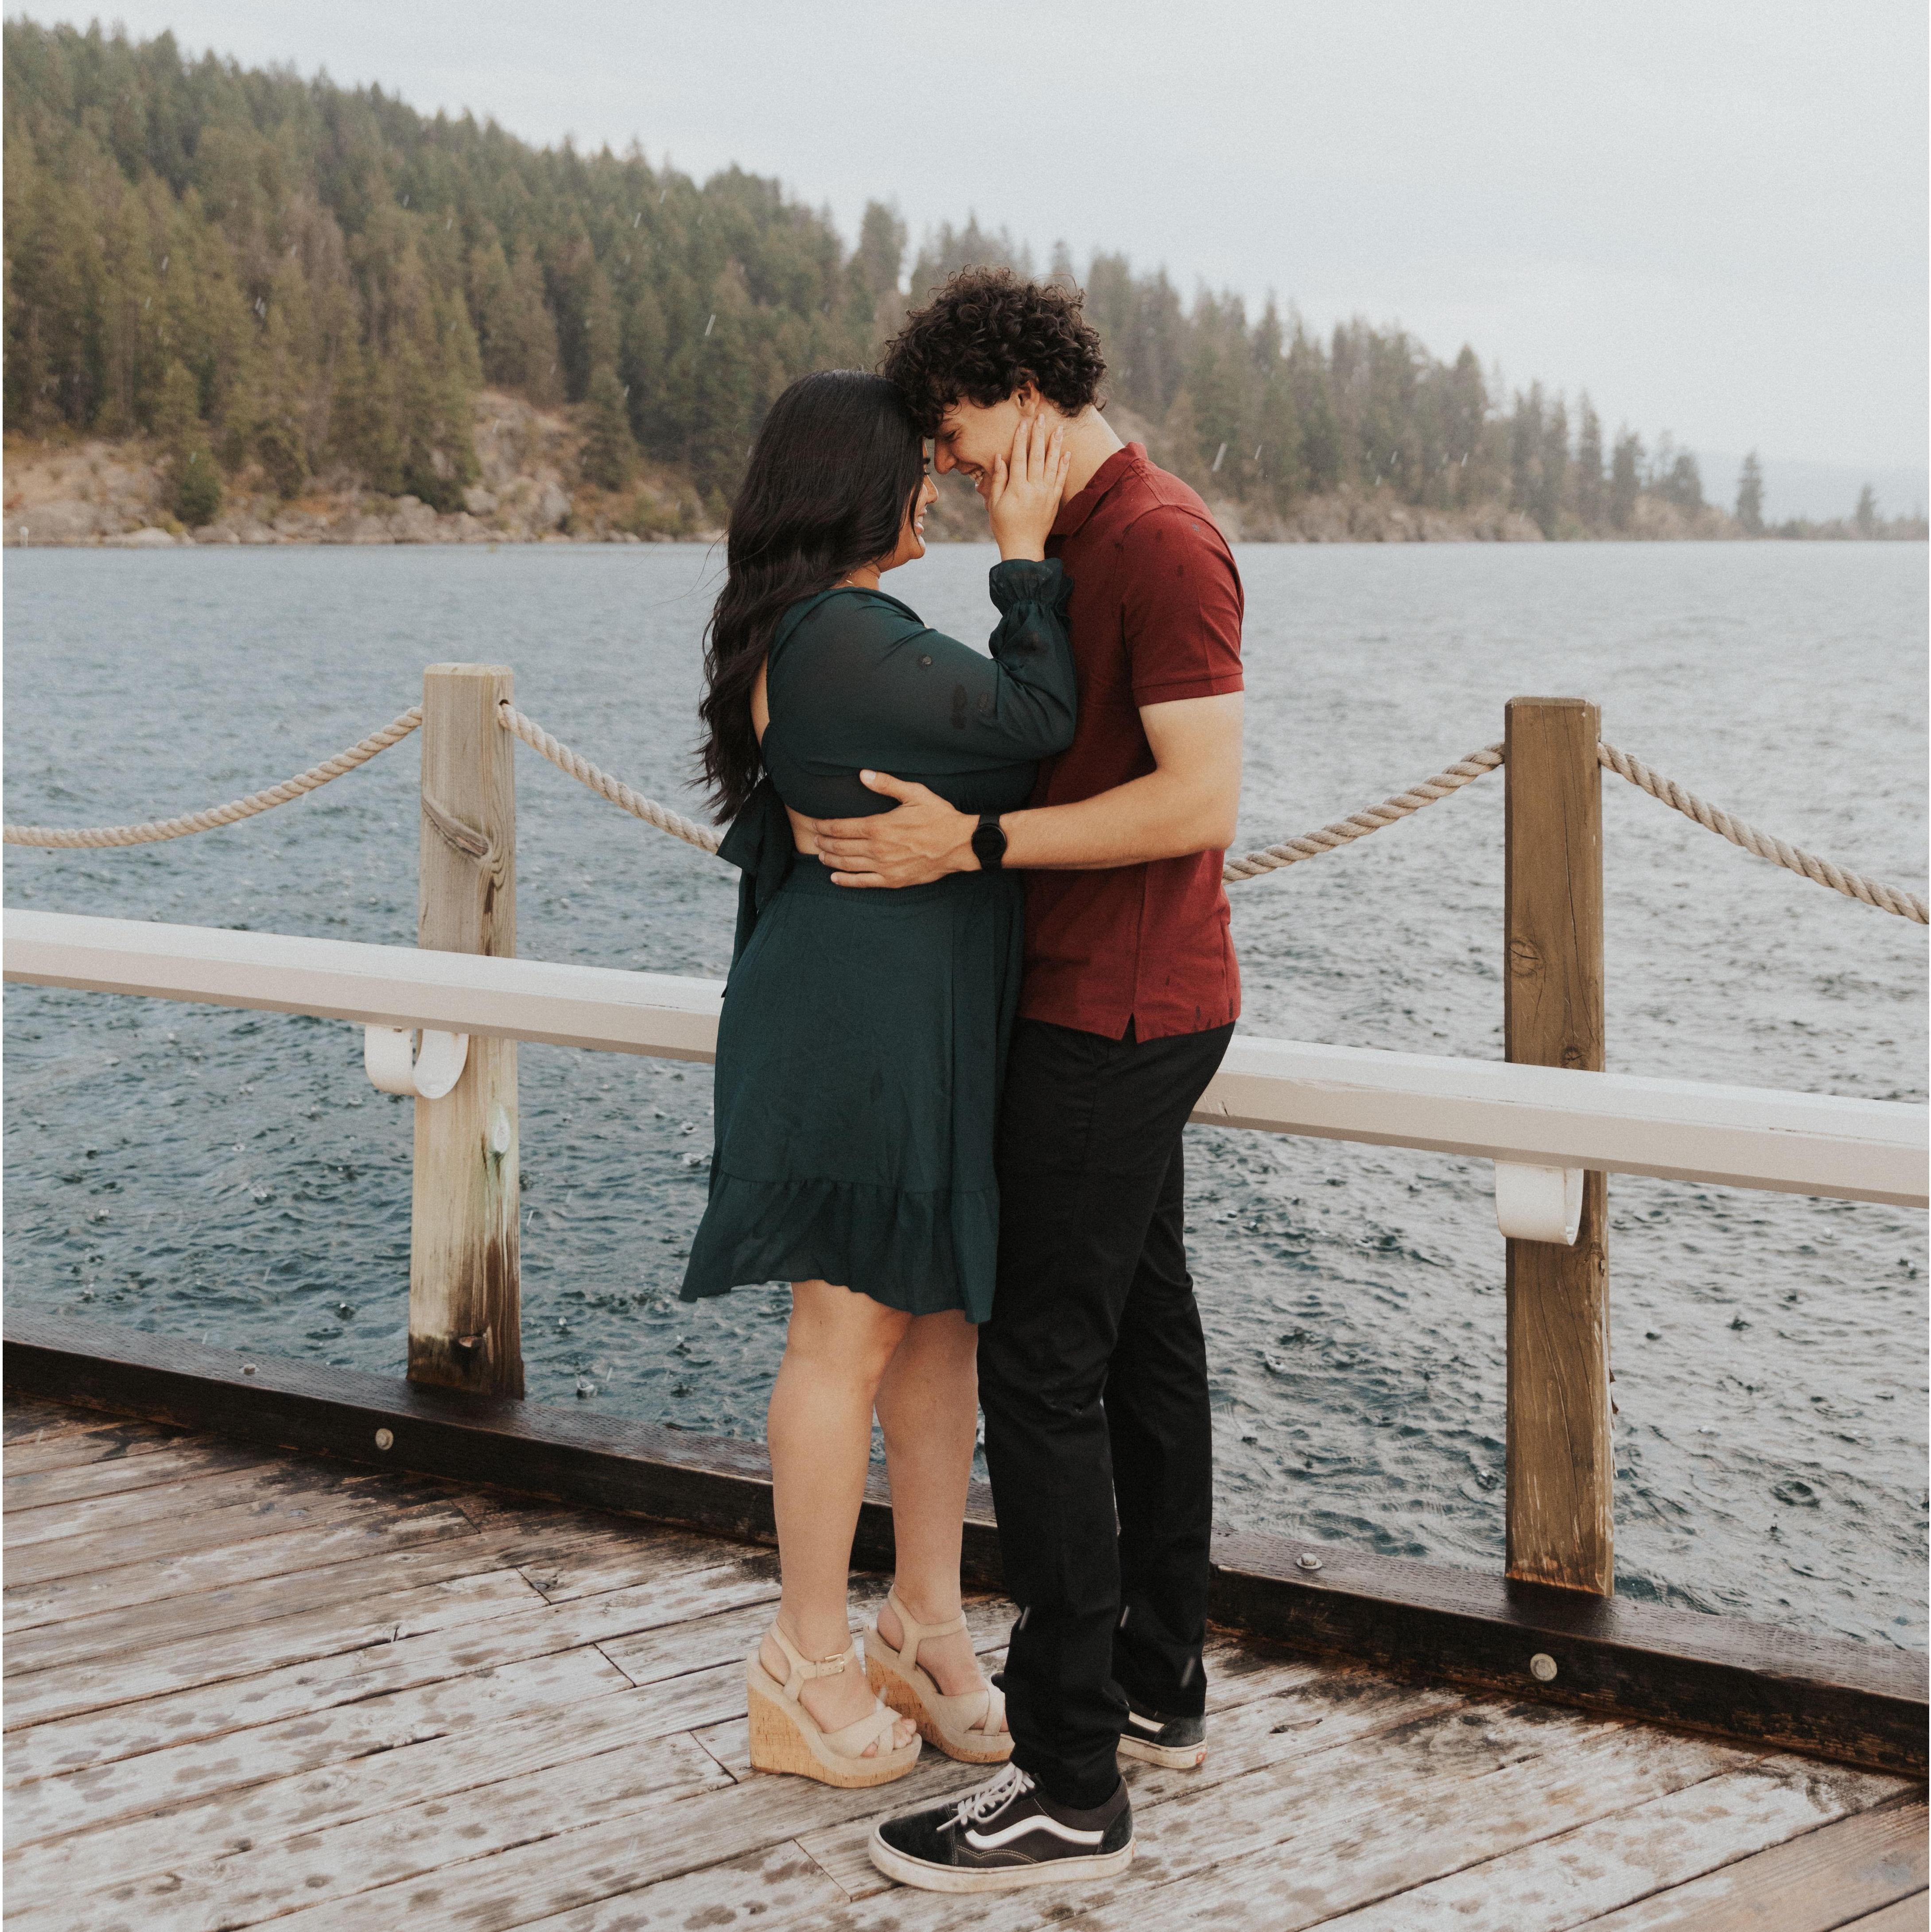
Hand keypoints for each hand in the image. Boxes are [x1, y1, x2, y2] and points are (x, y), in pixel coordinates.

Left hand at [807, 772, 976, 887]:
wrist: (960, 845)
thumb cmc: (938, 817)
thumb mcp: (914, 794)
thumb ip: (886, 784)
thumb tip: (863, 774)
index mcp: (878, 827)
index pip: (841, 828)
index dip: (824, 827)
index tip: (815, 824)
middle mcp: (876, 849)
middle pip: (839, 848)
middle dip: (823, 843)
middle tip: (814, 839)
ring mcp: (883, 867)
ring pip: (847, 865)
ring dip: (830, 861)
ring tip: (820, 856)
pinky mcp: (893, 881)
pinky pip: (863, 883)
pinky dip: (846, 882)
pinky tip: (834, 879)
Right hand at [985, 415, 1069, 561]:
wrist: (1023, 548)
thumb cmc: (1004, 527)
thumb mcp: (995, 504)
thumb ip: (999, 479)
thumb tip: (999, 457)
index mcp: (1017, 488)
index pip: (1019, 457)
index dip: (1020, 439)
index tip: (1023, 423)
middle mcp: (1034, 489)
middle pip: (1037, 456)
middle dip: (1039, 435)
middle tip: (1041, 417)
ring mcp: (1046, 494)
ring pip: (1052, 464)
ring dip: (1055, 445)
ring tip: (1059, 429)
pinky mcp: (1054, 501)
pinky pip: (1061, 479)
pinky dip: (1064, 465)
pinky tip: (1066, 453)